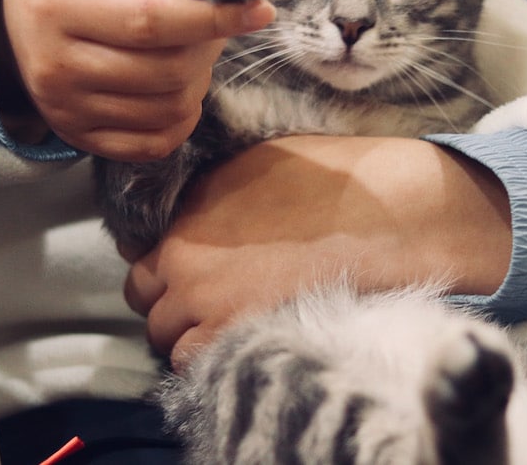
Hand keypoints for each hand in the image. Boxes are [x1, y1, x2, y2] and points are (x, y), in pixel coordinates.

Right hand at [0, 0, 274, 160]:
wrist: (7, 3)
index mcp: (56, 2)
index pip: (150, 22)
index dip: (212, 17)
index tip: (257, 9)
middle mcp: (54, 64)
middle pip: (165, 71)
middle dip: (207, 45)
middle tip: (210, 20)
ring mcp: (64, 108)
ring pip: (167, 109)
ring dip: (198, 78)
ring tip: (186, 46)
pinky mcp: (77, 135)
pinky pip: (153, 143)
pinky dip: (180, 117)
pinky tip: (176, 83)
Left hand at [123, 135, 512, 369]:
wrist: (385, 217)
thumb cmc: (336, 184)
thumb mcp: (257, 164)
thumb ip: (211, 195)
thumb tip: (194, 212)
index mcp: (188, 209)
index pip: (141, 253)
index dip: (166, 267)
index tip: (192, 273)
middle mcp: (183, 253)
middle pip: (145, 296)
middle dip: (171, 301)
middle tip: (211, 303)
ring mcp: (203, 298)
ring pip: (164, 335)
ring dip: (188, 334)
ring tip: (230, 326)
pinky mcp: (230, 333)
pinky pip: (192, 361)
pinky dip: (208, 358)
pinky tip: (242, 342)